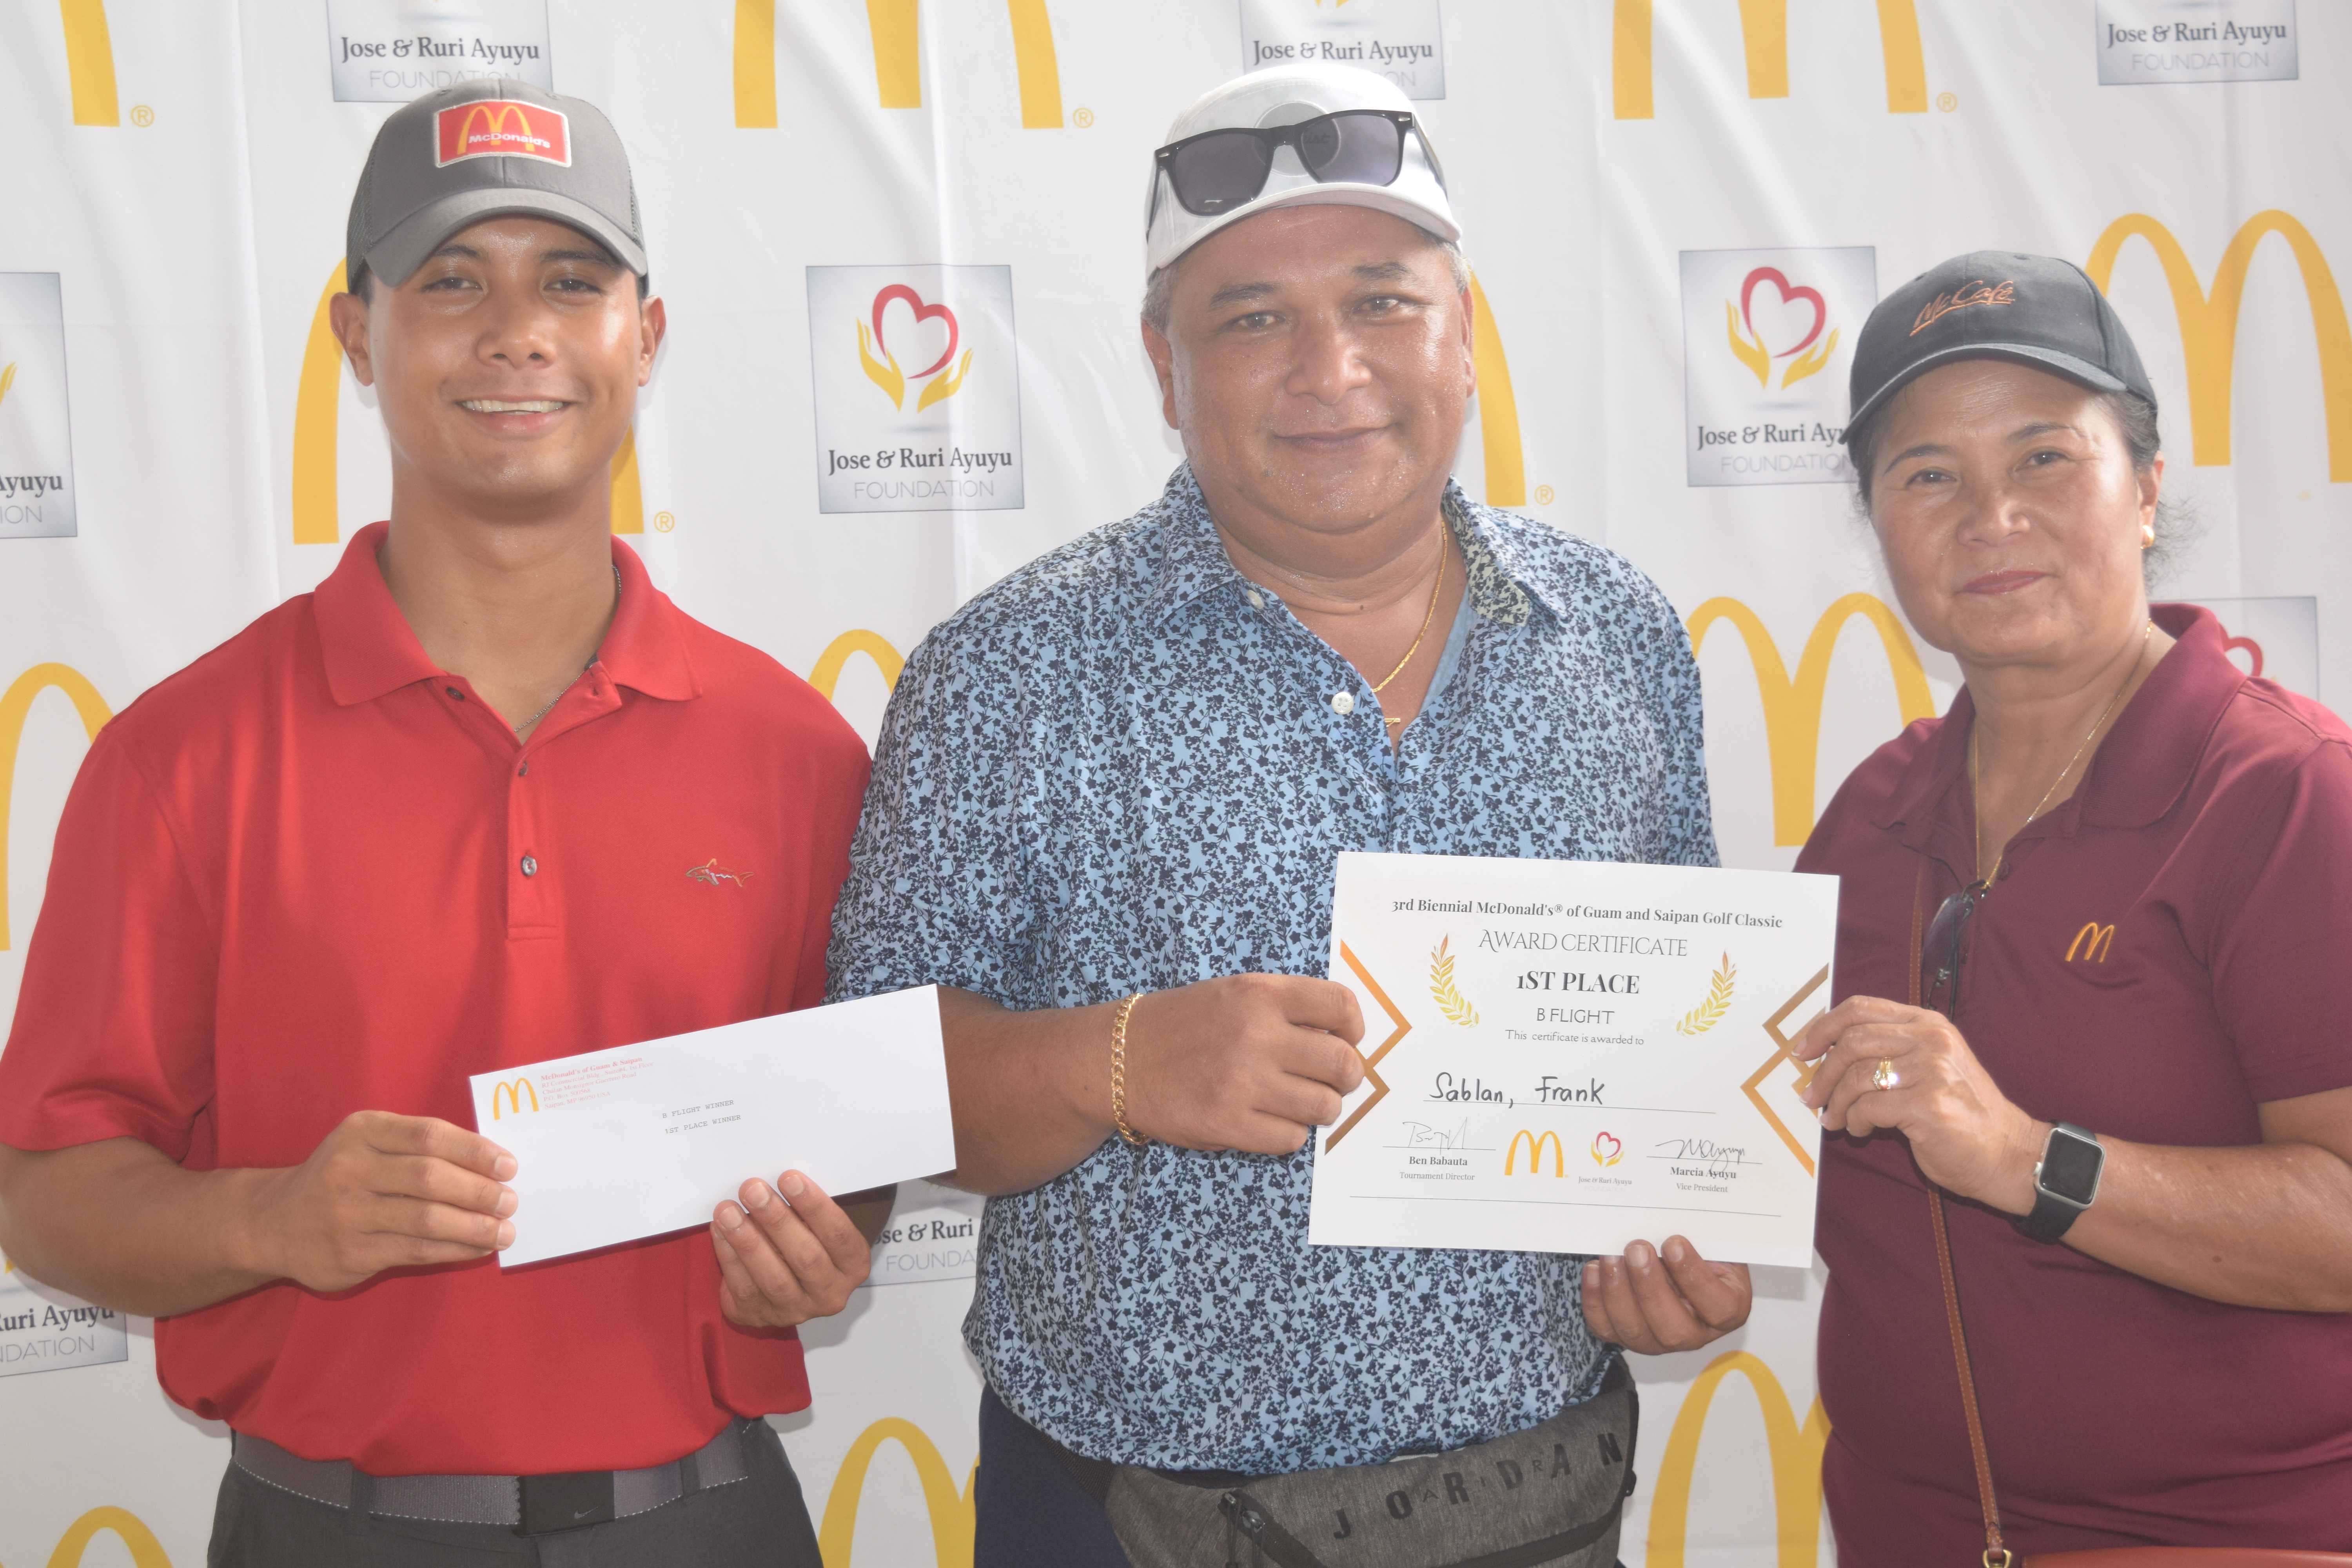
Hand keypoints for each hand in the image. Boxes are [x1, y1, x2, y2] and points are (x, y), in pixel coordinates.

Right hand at [246, 1111, 515, 1291]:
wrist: (274, 1223)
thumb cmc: (342, 1176)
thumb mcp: (368, 1144)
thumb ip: (418, 1147)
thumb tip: (490, 1164)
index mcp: (362, 1131)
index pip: (429, 1135)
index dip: (474, 1150)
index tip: (508, 1165)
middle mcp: (350, 1169)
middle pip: (430, 1177)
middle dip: (479, 1191)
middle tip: (510, 1201)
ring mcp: (347, 1213)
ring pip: (426, 1219)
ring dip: (474, 1226)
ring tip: (503, 1231)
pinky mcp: (350, 1252)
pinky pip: (415, 1250)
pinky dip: (454, 1249)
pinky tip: (477, 1248)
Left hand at [712, 1171, 869, 1327]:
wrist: (787, 1278)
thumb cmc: (804, 1237)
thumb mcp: (816, 1223)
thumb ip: (805, 1208)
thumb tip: (775, 1180)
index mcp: (853, 1265)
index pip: (838, 1235)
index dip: (815, 1206)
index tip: (789, 1177)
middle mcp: (830, 1294)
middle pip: (806, 1258)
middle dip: (777, 1220)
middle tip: (753, 1190)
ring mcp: (796, 1310)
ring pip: (773, 1278)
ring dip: (748, 1241)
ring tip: (728, 1210)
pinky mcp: (761, 1317)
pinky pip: (744, 1289)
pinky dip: (729, 1257)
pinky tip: (719, 1230)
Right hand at [1124, 973, 1365, 1154]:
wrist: (1119, 1058)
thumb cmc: (1184, 1024)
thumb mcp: (1234, 993)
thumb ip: (1285, 1008)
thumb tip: (1342, 1038)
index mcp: (1261, 994)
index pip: (1341, 1006)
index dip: (1355, 1029)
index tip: (1347, 1040)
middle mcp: (1257, 1035)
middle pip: (1342, 1065)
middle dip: (1345, 1078)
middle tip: (1330, 1081)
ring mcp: (1243, 1082)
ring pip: (1323, 1107)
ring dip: (1319, 1109)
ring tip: (1297, 1102)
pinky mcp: (1229, 1124)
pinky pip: (1291, 1138)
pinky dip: (1288, 1134)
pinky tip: (1268, 1120)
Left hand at [1581, 1237, 1750, 1353]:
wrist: (1675, 1255)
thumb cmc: (1699, 1247)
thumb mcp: (1713, 1239)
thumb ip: (1704, 1236)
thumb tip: (1675, 1222)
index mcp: (1727, 1309)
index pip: (1719, 1307)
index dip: (1695, 1278)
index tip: (1674, 1243)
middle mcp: (1694, 1334)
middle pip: (1674, 1330)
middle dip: (1650, 1287)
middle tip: (1636, 1248)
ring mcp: (1657, 1340)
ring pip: (1636, 1332)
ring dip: (1618, 1292)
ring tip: (1611, 1256)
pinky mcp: (1625, 1335)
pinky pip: (1606, 1327)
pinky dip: (1595, 1299)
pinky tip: (1594, 1269)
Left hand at [1792, 995, 2044, 1212]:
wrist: (2007, 1152)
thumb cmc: (1962, 1112)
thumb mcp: (1931, 1065)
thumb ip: (1889, 1050)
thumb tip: (1828, 1056)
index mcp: (1928, 1024)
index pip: (1861, 1008)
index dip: (1824, 1027)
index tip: (1804, 1051)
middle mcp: (1931, 1041)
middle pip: (1852, 1042)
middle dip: (1822, 1073)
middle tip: (1810, 1097)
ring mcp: (1932, 1072)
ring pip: (1856, 1077)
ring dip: (1835, 1103)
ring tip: (1835, 1120)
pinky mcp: (1928, 1106)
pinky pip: (1867, 1108)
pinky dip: (1854, 1121)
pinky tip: (1860, 1130)